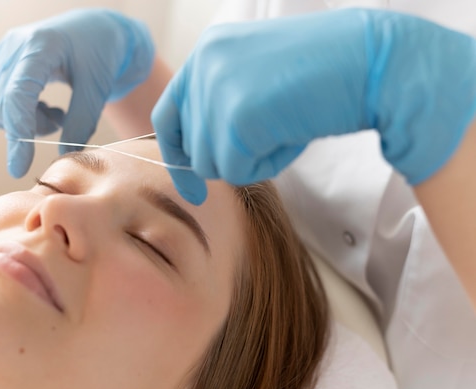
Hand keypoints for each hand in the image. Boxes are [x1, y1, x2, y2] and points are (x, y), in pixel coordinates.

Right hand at [0, 9, 153, 176]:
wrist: (96, 31)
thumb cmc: (102, 54)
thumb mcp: (98, 89)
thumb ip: (81, 122)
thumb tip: (62, 155)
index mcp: (42, 45)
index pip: (17, 94)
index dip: (17, 135)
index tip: (20, 168)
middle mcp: (14, 45)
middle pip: (0, 104)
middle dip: (28, 128)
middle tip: (58, 122)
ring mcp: (2, 51)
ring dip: (17, 121)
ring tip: (50, 113)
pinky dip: (4, 113)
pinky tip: (33, 106)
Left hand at [152, 9, 475, 203]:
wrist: (371, 62)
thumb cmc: (323, 77)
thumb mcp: (257, 81)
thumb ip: (220, 107)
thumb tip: (196, 159)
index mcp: (208, 50)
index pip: (168, 114)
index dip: (176, 154)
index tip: (192, 188)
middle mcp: (204, 64)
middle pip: (192, 149)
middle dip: (230, 158)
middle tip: (274, 134)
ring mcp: (217, 88)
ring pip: (212, 165)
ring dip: (252, 161)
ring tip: (285, 128)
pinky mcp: (236, 116)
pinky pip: (237, 171)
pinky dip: (268, 165)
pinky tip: (292, 136)